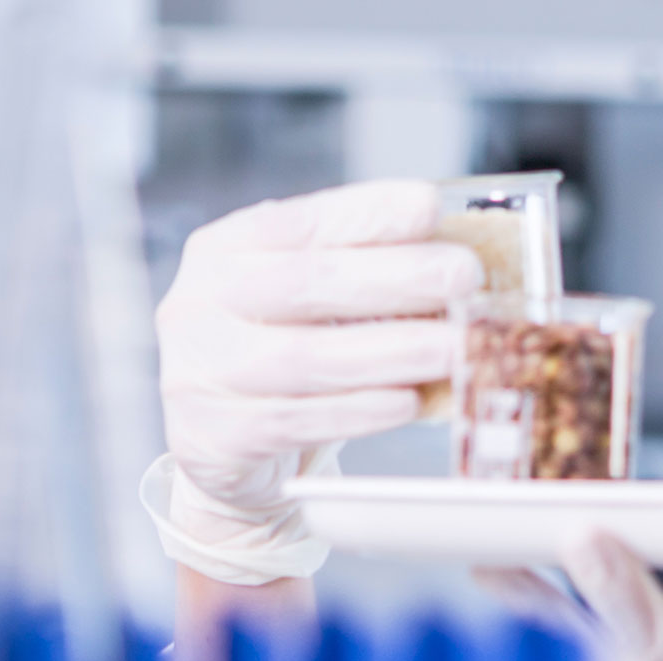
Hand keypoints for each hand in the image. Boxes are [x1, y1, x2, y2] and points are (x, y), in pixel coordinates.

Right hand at [151, 179, 479, 583]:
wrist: (221, 452)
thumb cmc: (281, 356)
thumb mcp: (307, 303)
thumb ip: (359, 271)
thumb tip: (454, 252)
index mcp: (223, 250)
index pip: (298, 222)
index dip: (367, 213)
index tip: (429, 206)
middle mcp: (199, 304)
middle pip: (304, 283)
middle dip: (395, 277)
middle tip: (464, 275)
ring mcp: (198, 372)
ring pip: (305, 358)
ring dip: (392, 351)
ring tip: (456, 346)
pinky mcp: (215, 436)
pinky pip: (299, 421)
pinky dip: (361, 410)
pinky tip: (409, 401)